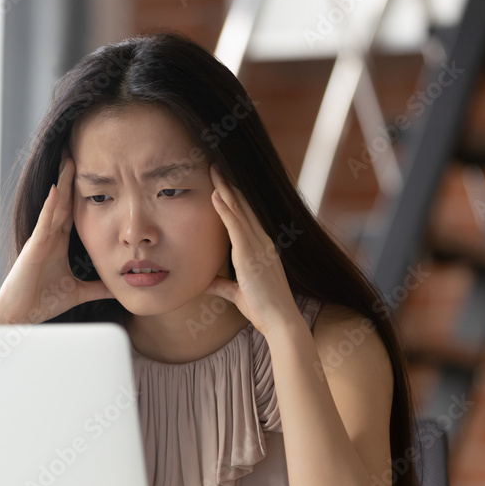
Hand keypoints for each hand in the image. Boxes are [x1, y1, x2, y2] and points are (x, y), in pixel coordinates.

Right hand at [0, 152, 113, 324]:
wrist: (19, 316)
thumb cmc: (41, 302)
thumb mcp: (78, 292)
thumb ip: (97, 287)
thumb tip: (119, 286)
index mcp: (58, 243)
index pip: (73, 212)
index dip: (82, 192)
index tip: (94, 172)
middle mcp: (49, 236)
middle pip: (64, 201)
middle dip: (71, 177)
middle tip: (79, 151)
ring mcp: (40, 239)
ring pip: (54, 206)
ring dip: (62, 182)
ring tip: (69, 158)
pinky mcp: (33, 247)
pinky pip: (44, 223)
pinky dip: (51, 207)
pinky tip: (57, 190)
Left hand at [204, 164, 300, 336]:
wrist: (280, 320)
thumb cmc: (263, 309)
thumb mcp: (237, 294)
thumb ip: (222, 285)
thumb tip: (205, 283)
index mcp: (261, 248)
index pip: (245, 217)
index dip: (233, 198)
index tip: (221, 182)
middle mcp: (262, 242)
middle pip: (243, 206)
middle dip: (228, 185)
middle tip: (216, 165)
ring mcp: (258, 245)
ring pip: (239, 210)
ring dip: (225, 189)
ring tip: (213, 169)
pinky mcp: (251, 254)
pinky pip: (236, 226)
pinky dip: (225, 209)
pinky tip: (215, 195)